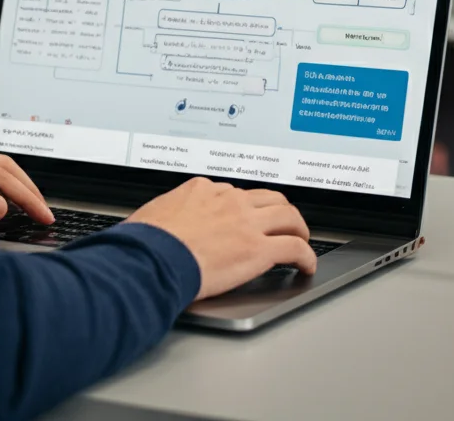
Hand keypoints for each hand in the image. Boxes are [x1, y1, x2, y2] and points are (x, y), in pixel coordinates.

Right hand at [125, 178, 315, 300]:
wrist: (151, 257)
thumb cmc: (146, 240)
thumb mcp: (155, 213)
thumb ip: (170, 212)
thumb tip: (163, 223)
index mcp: (202, 189)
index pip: (233, 192)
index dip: (244, 207)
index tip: (245, 218)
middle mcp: (228, 200)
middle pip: (268, 197)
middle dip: (280, 210)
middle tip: (284, 223)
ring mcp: (246, 223)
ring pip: (289, 216)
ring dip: (299, 228)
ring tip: (301, 240)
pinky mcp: (258, 250)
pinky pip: (295, 248)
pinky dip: (307, 256)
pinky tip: (306, 265)